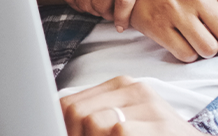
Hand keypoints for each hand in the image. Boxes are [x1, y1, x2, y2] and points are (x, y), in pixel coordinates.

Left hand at [59, 76, 203, 135]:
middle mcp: (135, 89)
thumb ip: (94, 118)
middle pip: (76, 111)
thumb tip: (57, 122)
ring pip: (94, 121)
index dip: (63, 127)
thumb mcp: (124, 123)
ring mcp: (149, 106)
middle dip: (73, 134)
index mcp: (122, 86)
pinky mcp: (160, 125)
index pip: (69, 102)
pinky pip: (118, 131)